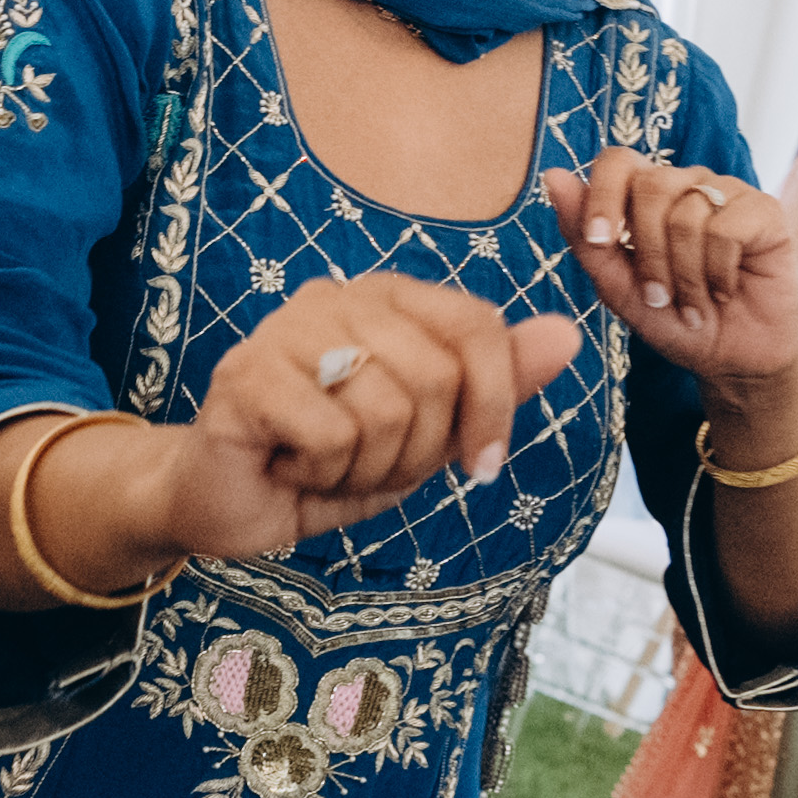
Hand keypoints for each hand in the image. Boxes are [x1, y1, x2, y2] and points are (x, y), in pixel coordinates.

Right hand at [145, 276, 587, 560]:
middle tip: (367, 464)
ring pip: (387, 409)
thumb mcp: (428, 435)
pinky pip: (333, 433)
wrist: (229, 503)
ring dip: (366, 468)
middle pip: (437, 377)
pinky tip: (288, 465)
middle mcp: (338, 294)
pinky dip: (320, 474)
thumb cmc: (330, 463)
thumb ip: (493, 385)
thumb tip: (567, 335)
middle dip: (417, 450)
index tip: (482, 467)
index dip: (495, 405)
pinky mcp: (247, 373)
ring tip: (324, 464)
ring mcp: (287, 328)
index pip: (478, 326)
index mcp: (388, 298)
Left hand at [547, 150, 797, 393]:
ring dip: (685, 276)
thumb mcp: (620, 289)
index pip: (618, 161)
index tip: (599, 240)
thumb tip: (553, 177)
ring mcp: (728, 193)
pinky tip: (725, 289)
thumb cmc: (674, 321)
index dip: (604, 195)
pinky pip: (726, 229)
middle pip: (651, 186)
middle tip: (658, 296)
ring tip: (695, 304)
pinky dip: (718, 273)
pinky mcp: (764, 211)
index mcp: (647, 195)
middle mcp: (687, 184)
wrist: (731, 360)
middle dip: (648, 253)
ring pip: (687, 214)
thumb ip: (585, 238)